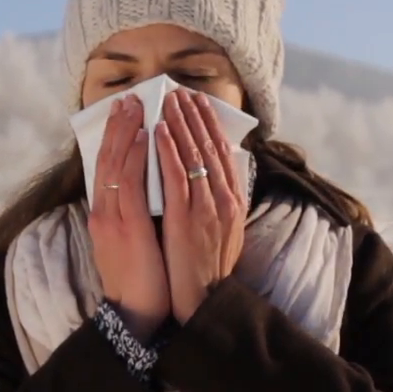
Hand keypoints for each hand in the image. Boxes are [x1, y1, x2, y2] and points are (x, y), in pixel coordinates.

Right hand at [87, 94, 169, 339]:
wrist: (137, 314)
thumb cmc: (142, 279)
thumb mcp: (132, 241)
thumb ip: (134, 214)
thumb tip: (148, 189)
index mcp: (105, 215)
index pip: (107, 167)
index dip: (115, 138)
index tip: (125, 113)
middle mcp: (104, 212)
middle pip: (108, 159)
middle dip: (119, 126)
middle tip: (130, 98)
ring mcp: (113, 218)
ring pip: (117, 164)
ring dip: (127, 131)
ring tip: (137, 106)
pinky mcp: (127, 227)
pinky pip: (131, 184)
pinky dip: (136, 156)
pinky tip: (145, 136)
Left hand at [156, 89, 246, 322]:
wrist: (202, 300)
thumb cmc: (206, 269)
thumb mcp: (222, 232)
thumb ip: (217, 204)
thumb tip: (210, 180)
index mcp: (233, 202)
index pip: (223, 153)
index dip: (210, 125)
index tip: (198, 103)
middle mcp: (225, 199)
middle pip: (211, 147)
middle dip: (196, 116)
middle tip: (181, 91)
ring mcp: (207, 207)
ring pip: (195, 155)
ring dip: (181, 123)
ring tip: (169, 99)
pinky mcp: (187, 217)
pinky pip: (177, 175)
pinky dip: (169, 149)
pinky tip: (159, 130)